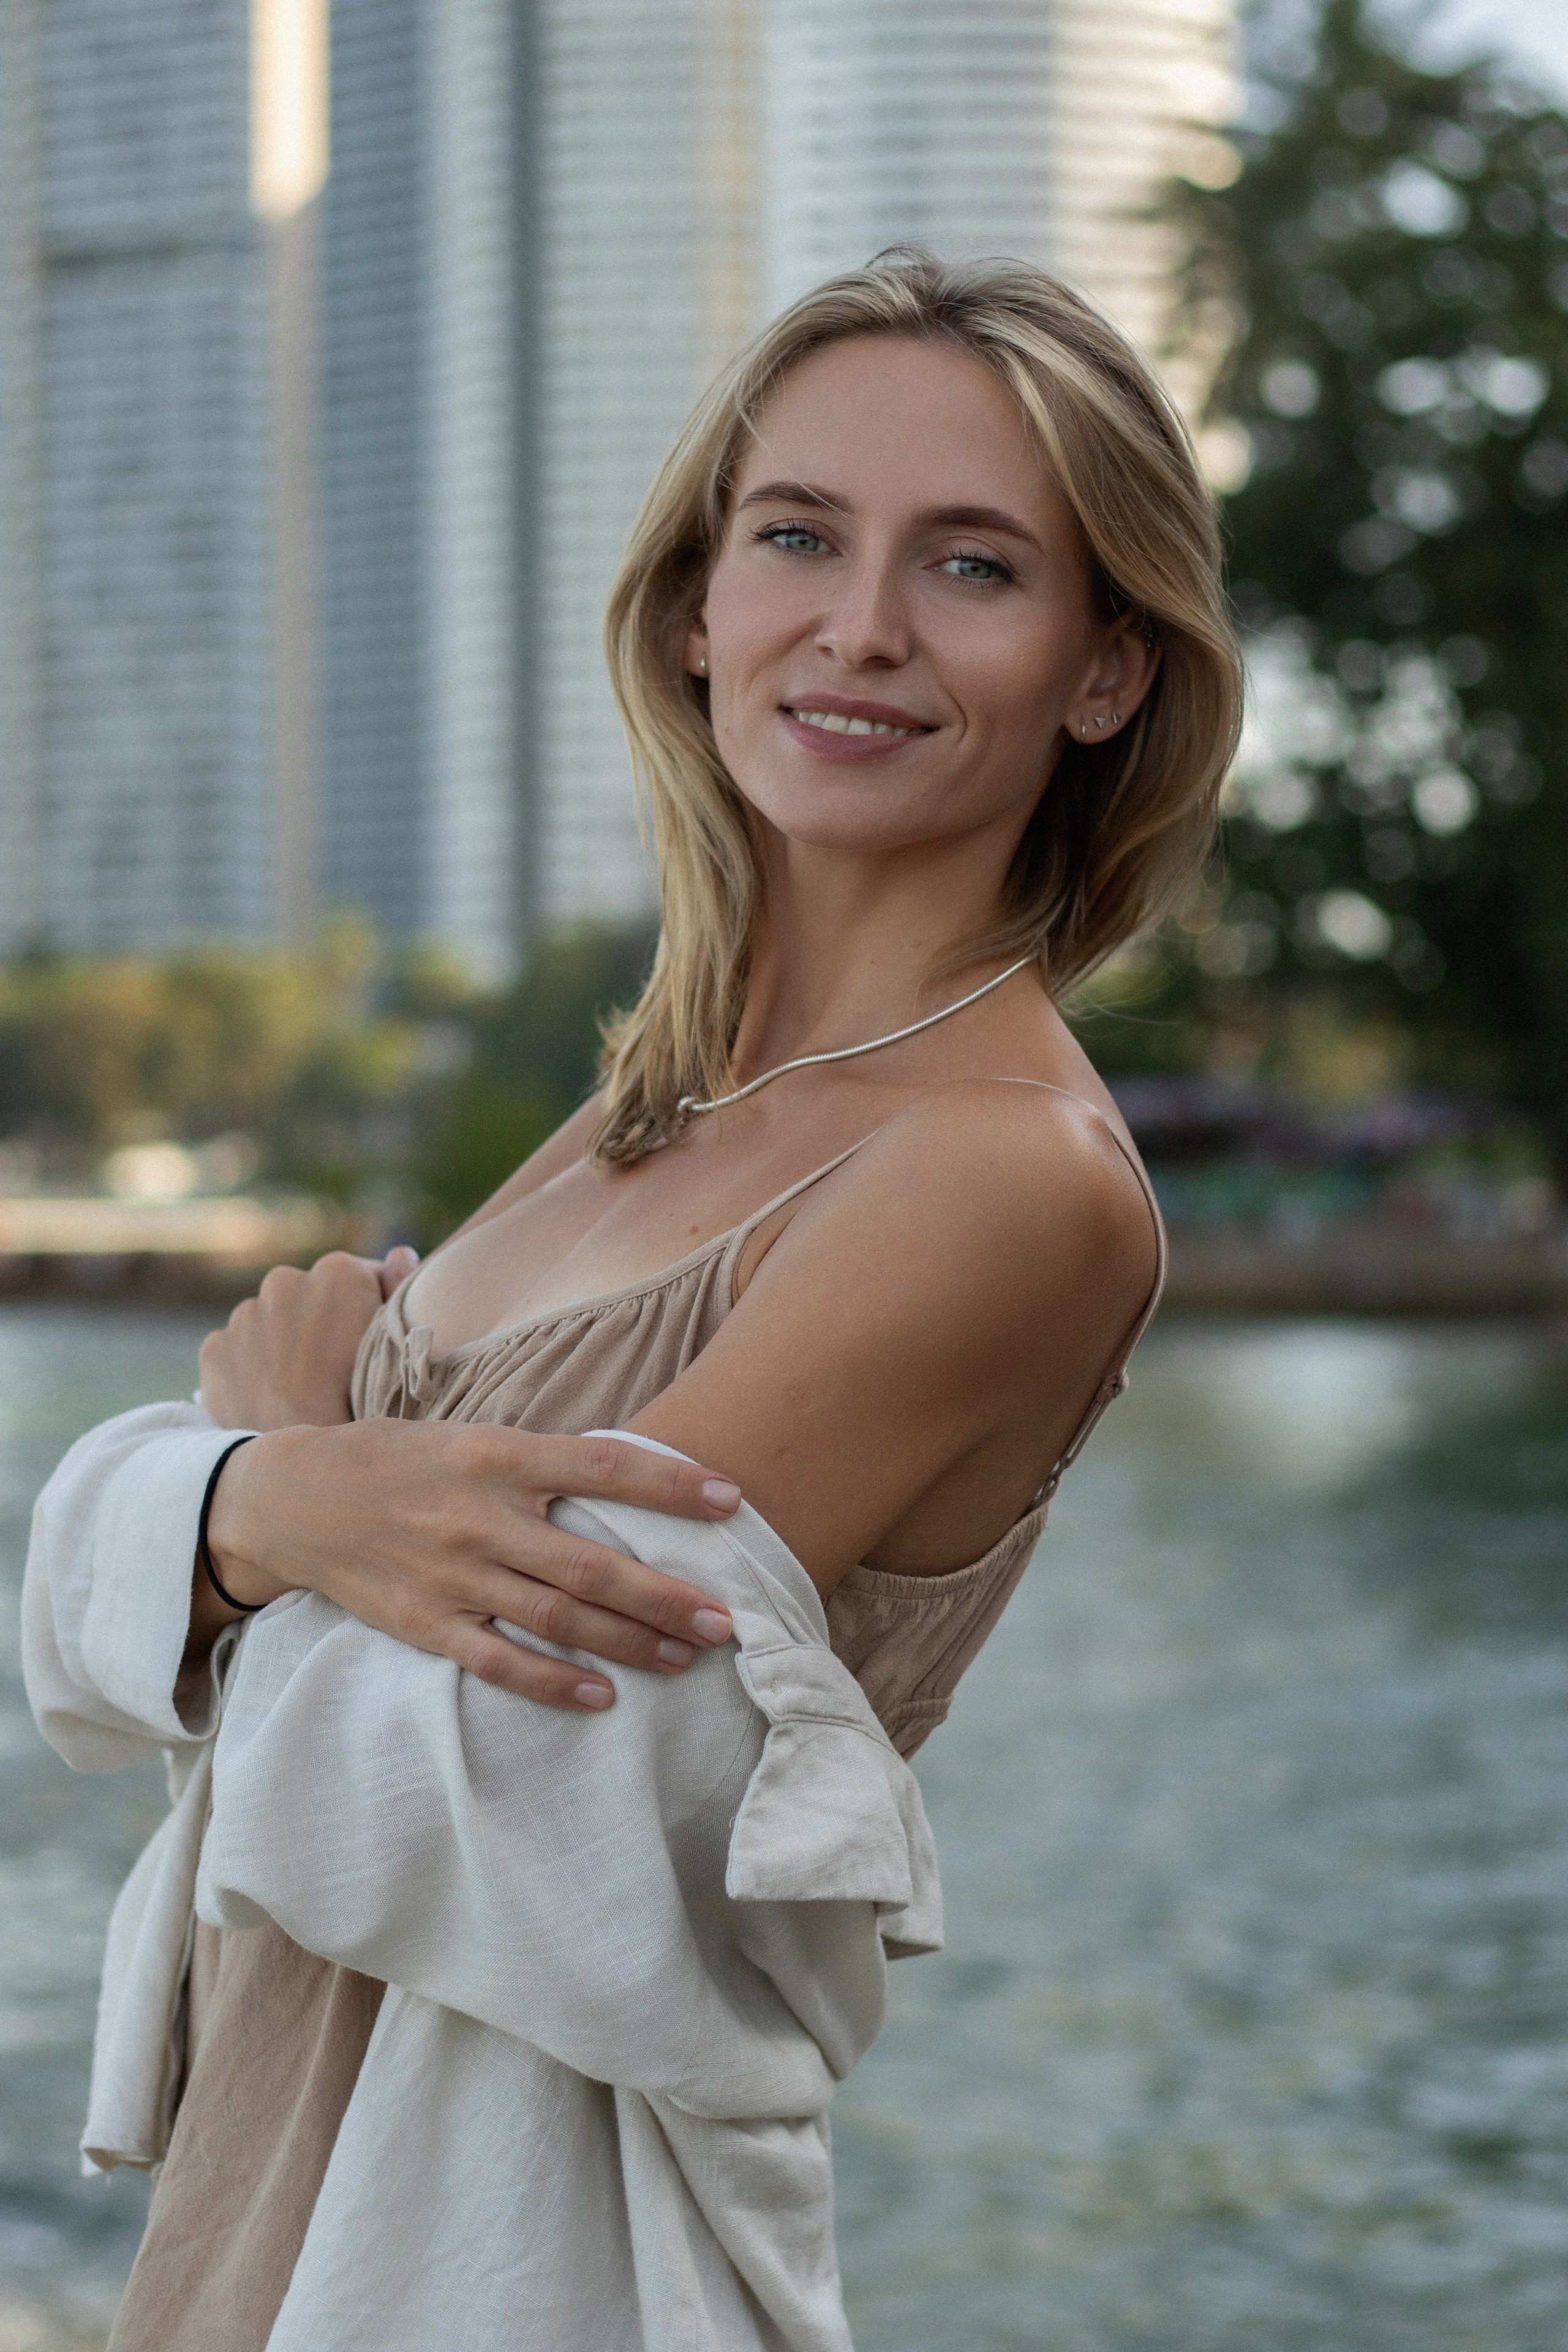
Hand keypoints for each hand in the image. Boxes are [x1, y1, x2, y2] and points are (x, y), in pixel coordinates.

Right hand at [197, 1422, 738, 1709]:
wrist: (290, 1499)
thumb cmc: (396, 1460)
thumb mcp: (467, 1435)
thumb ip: (539, 1460)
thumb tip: (630, 1475)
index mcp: (494, 1454)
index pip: (601, 1465)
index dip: (671, 1483)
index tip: (733, 1500)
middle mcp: (477, 1515)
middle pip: (592, 1563)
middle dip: (666, 1595)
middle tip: (727, 1619)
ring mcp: (451, 1574)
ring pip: (557, 1617)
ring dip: (629, 1642)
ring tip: (686, 1656)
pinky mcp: (424, 1624)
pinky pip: (498, 1662)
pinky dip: (552, 1684)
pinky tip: (602, 1697)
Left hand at [199, 1246, 419, 1430]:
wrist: (298, 1471)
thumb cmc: (362, 1410)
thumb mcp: (398, 1349)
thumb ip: (400, 1288)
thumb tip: (401, 1253)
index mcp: (339, 1271)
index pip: (364, 1278)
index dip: (371, 1314)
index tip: (371, 1348)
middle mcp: (284, 1280)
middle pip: (312, 1296)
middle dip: (322, 1323)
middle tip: (335, 1372)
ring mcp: (243, 1314)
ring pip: (271, 1321)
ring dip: (284, 1343)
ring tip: (301, 1389)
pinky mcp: (214, 1347)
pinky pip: (238, 1350)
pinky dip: (252, 1367)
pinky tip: (271, 1397)